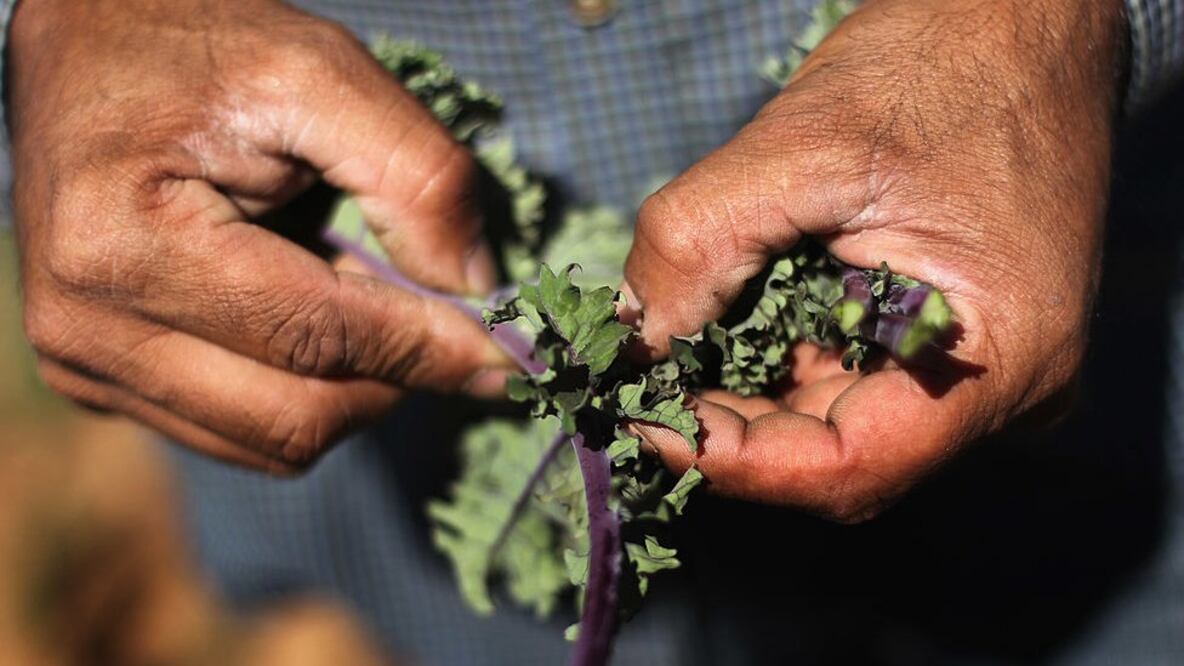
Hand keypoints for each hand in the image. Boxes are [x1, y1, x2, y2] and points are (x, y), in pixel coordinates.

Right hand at [9, 0, 509, 471]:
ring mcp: (85, 365)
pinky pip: (236, 432)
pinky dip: (300, 393)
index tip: (512, 359)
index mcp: (126, 244)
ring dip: (350, 390)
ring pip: (271, 442)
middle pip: (296, 420)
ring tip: (359, 299)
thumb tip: (476, 289)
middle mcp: (87, 327)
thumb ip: (414, 175)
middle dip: (393, 379)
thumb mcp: (319, 71)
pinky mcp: (97, 380)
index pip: (316, 341)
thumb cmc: (198, 46)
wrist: (85, 47)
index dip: (429, 352)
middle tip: (442, 325)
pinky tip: (306, 317)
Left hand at [623, 0, 1125, 520]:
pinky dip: (768, 354)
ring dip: (739, 390)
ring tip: (665, 347)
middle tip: (635, 382)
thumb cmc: (944, 62)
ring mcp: (967, 363)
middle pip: (831, 454)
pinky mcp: (937, 333)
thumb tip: (627, 337)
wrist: (1020, 19)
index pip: (848, 468)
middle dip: (723, 425)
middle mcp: (998, 386)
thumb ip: (700, 241)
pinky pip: (841, 374)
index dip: (732, 460)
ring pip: (827, 418)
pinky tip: (717, 318)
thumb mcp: (808, 143)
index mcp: (1003, 357)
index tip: (644, 421)